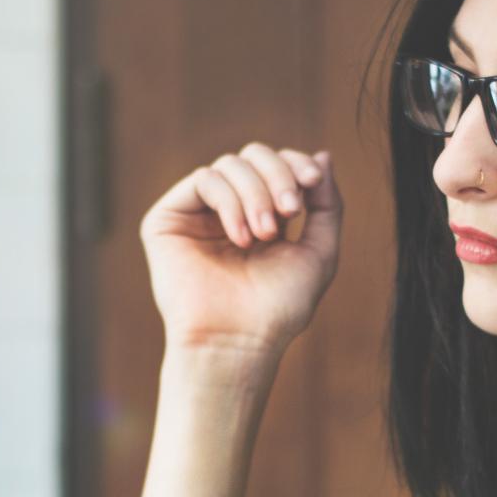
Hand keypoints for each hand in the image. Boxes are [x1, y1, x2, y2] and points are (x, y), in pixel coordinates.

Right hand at [139, 142, 342, 357]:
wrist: (238, 341)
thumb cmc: (278, 307)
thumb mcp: (319, 252)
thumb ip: (327, 205)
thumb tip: (322, 155)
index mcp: (262, 217)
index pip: (277, 166)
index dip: (296, 165)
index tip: (313, 183)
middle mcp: (228, 211)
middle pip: (254, 157)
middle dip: (278, 176)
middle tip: (290, 210)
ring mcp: (197, 214)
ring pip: (230, 165)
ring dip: (255, 195)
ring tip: (263, 236)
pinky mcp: (169, 219)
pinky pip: (204, 179)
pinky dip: (229, 202)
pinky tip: (240, 238)